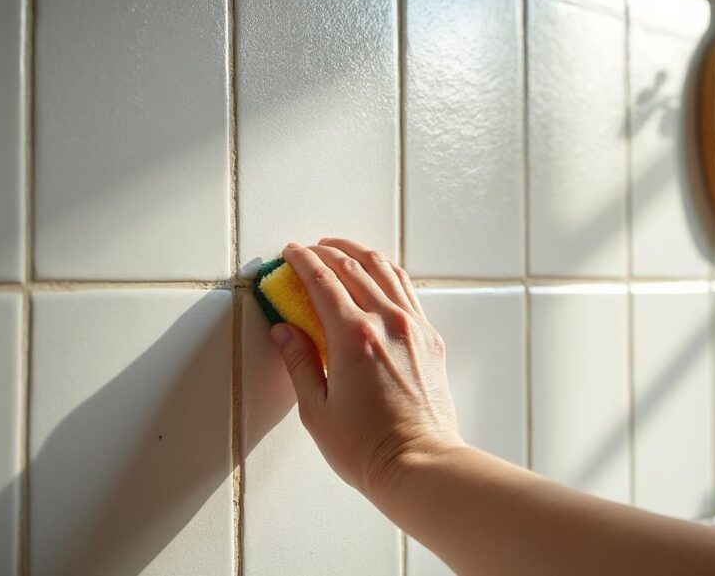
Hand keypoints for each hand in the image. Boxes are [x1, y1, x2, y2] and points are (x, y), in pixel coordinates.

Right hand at [269, 238, 464, 496]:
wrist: (419, 464)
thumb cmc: (367, 447)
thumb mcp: (316, 409)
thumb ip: (299, 362)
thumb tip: (283, 332)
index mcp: (353, 337)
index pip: (322, 280)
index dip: (302, 261)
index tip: (290, 253)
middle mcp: (387, 322)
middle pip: (353, 267)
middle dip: (327, 251)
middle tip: (309, 249)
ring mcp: (414, 327)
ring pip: (385, 271)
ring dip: (359, 253)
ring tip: (340, 249)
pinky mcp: (430, 338)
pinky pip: (407, 290)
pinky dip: (387, 273)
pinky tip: (377, 274)